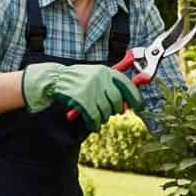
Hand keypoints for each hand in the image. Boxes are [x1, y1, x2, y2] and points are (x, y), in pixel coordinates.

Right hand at [22, 62, 143, 131]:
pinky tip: (93, 124)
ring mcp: (91, 89)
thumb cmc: (79, 79)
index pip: (126, 84)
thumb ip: (112, 85)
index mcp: (105, 71)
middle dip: (116, 109)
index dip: (135, 97)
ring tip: (98, 116)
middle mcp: (100, 78)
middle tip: (112, 112)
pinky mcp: (82, 100)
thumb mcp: (96, 75)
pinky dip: (95, 123)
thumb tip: (129, 101)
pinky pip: (95, 118)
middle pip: (117, 100)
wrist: (57, 79)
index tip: (139, 106)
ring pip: (107, 111)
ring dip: (103, 117)